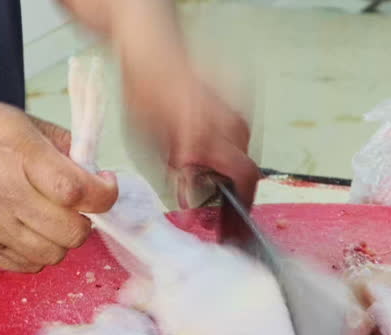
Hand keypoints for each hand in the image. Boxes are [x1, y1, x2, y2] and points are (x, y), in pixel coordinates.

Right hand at [0, 100, 117, 272]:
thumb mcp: (12, 118)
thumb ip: (57, 140)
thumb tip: (90, 165)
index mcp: (19, 159)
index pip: (78, 192)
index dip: (104, 193)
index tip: (104, 182)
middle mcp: (6, 198)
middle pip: (72, 233)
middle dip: (87, 219)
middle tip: (78, 203)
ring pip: (52, 255)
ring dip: (64, 240)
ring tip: (54, 218)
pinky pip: (25, 266)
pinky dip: (39, 254)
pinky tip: (32, 231)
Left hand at [124, 66, 259, 208]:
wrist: (152, 54)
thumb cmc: (144, 97)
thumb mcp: (149, 147)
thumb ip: (176, 178)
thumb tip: (191, 206)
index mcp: (205, 136)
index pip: (245, 178)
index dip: (243, 205)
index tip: (233, 224)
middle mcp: (228, 123)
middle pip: (246, 169)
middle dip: (233, 190)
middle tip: (216, 204)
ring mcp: (237, 110)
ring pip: (242, 151)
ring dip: (228, 167)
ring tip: (204, 173)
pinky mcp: (237, 100)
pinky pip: (239, 133)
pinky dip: (225, 146)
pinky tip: (204, 145)